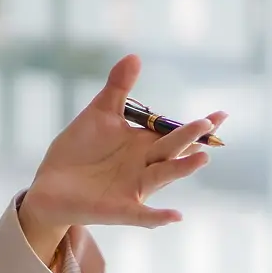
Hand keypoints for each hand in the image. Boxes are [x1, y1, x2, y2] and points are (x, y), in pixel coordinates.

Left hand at [18, 55, 224, 261]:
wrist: (50, 185)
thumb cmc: (80, 150)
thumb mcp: (100, 115)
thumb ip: (118, 88)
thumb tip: (135, 56)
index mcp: (144, 144)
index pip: (175, 132)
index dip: (198, 125)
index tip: (221, 114)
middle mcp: (145, 166)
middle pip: (172, 150)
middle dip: (189, 137)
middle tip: (208, 124)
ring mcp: (134, 188)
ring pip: (163, 176)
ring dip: (182, 169)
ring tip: (202, 158)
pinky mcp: (119, 209)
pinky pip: (142, 215)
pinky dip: (158, 217)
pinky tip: (176, 216)